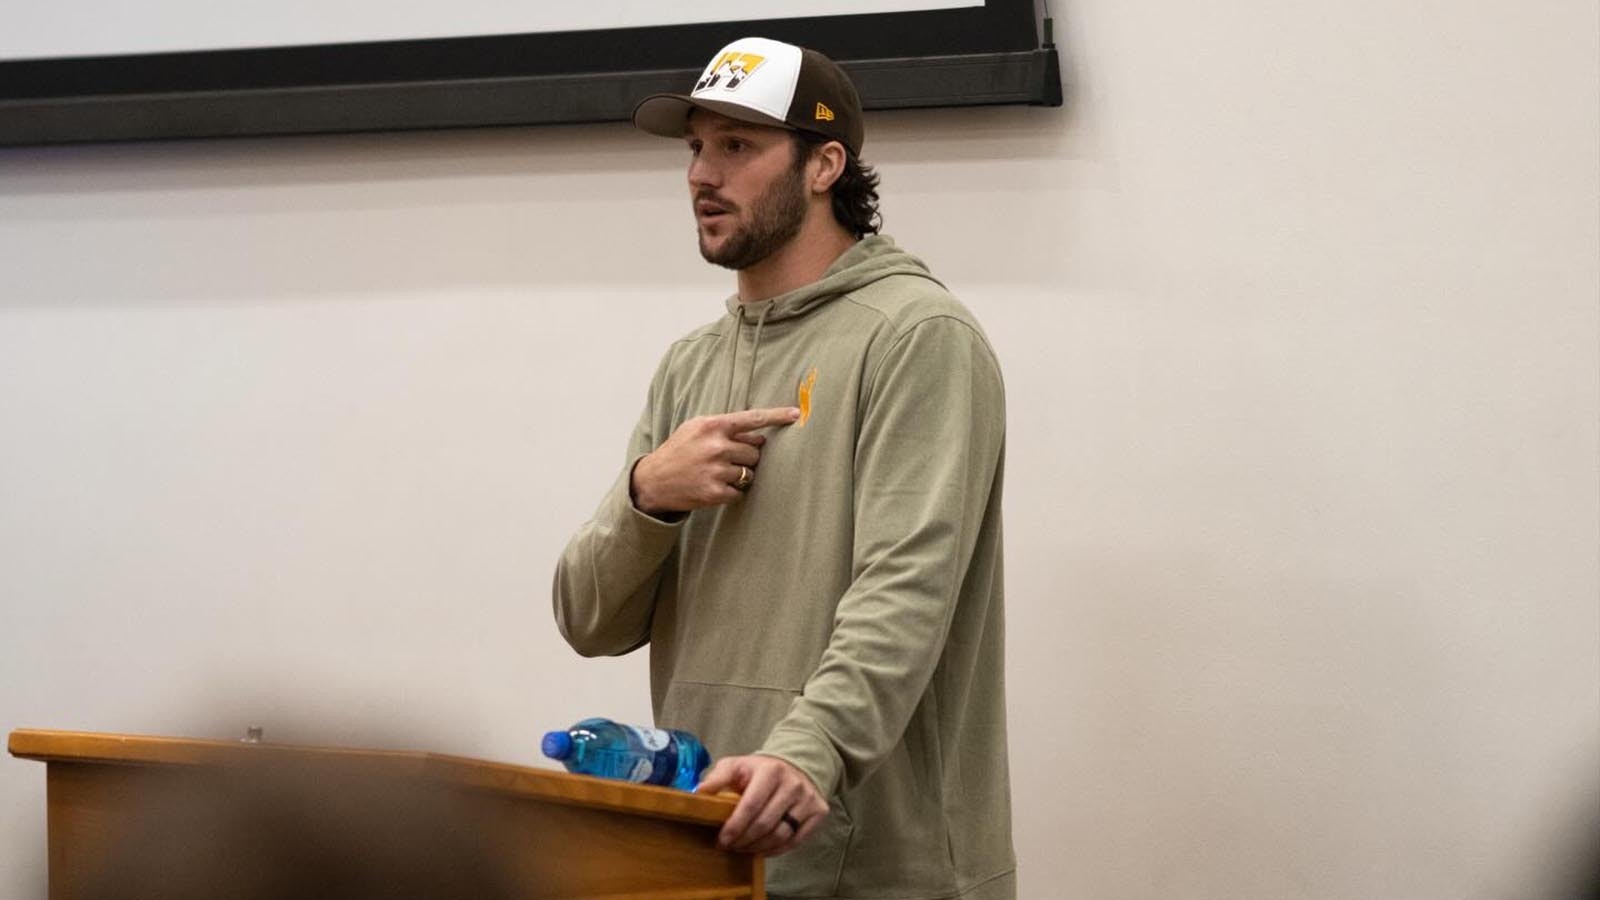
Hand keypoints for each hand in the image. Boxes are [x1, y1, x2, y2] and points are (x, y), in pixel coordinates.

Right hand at [632, 407, 799, 513]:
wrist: (654, 481)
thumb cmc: (679, 451)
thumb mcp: (696, 429)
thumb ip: (726, 428)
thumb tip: (759, 436)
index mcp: (712, 426)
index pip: (752, 419)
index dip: (776, 416)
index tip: (796, 414)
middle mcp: (716, 446)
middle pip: (755, 452)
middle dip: (746, 457)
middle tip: (726, 460)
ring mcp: (716, 470)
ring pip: (750, 473)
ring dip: (740, 475)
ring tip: (718, 473)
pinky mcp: (715, 492)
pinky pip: (740, 492)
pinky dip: (732, 492)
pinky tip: (714, 486)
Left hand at [696, 755, 828, 855]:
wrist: (796, 766)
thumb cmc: (759, 771)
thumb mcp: (736, 766)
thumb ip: (717, 778)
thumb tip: (698, 794)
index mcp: (771, 771)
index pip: (751, 805)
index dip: (734, 826)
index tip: (721, 840)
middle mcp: (793, 784)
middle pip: (765, 824)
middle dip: (743, 840)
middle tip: (729, 846)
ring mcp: (808, 799)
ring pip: (781, 835)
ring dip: (757, 847)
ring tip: (743, 848)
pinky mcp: (819, 812)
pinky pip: (795, 841)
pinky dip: (775, 850)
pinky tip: (761, 848)